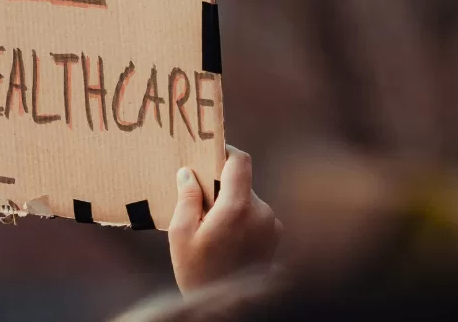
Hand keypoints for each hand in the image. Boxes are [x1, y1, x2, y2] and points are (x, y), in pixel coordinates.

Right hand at [169, 145, 282, 295]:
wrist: (227, 311)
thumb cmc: (198, 273)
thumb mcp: (181, 235)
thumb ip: (187, 198)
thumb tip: (188, 172)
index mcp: (237, 208)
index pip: (240, 161)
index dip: (226, 151)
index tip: (212, 153)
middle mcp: (261, 212)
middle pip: (241, 183)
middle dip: (222, 188)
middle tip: (201, 203)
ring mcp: (272, 226)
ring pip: (249, 200)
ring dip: (232, 206)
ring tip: (212, 230)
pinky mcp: (276, 238)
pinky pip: (257, 217)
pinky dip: (243, 220)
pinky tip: (227, 241)